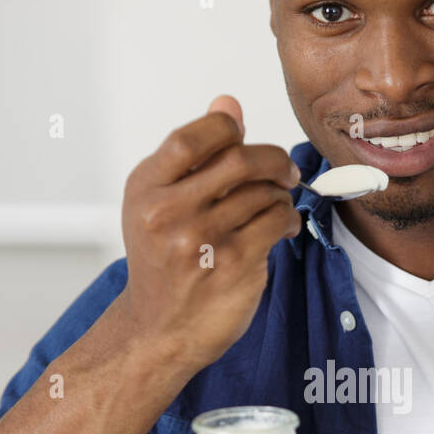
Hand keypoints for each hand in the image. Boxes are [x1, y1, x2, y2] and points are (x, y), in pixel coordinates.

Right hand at [116, 94, 302, 378]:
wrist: (159, 329)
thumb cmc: (164, 263)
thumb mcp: (159, 204)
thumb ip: (194, 156)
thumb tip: (228, 103)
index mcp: (146, 188)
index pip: (194, 136)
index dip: (229, 129)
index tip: (243, 139)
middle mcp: (167, 212)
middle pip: (239, 159)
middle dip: (272, 160)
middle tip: (284, 170)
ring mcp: (201, 240)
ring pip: (264, 192)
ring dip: (281, 195)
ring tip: (277, 206)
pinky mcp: (234, 265)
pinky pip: (277, 221)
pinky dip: (288, 219)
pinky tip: (282, 227)